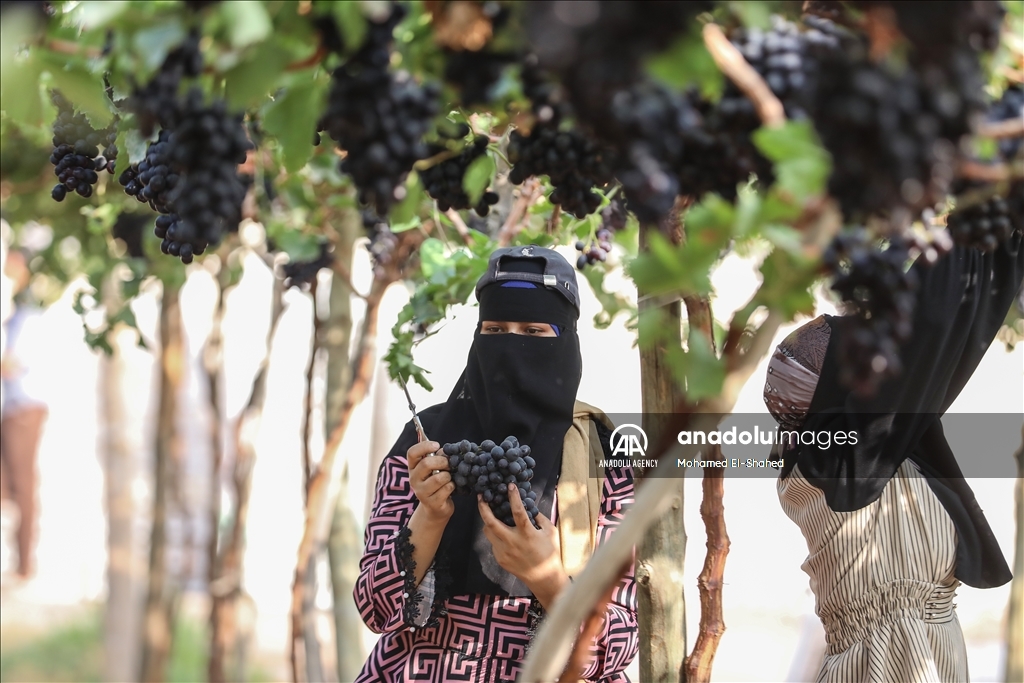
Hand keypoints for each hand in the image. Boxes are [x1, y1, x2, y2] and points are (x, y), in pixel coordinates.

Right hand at [407, 440, 454, 523]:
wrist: (436, 507)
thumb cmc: (437, 483)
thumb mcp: (435, 468)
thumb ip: (438, 457)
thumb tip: (446, 450)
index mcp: (413, 468)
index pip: (412, 453)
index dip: (424, 446)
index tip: (437, 445)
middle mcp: (413, 479)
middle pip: (426, 464)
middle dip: (442, 461)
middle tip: (448, 464)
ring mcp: (421, 492)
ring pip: (438, 478)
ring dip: (448, 476)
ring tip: (449, 478)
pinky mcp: (431, 503)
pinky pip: (446, 489)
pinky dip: (452, 486)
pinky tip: (450, 488)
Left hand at [478, 484, 567, 606]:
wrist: (543, 578)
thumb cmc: (550, 553)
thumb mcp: (550, 532)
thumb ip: (540, 518)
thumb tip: (530, 506)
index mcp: (527, 534)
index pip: (518, 512)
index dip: (513, 497)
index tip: (510, 486)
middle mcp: (513, 543)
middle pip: (491, 523)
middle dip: (483, 508)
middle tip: (480, 497)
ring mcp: (504, 552)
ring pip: (488, 532)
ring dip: (488, 521)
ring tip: (489, 513)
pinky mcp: (500, 559)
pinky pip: (493, 542)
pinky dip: (496, 535)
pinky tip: (502, 533)